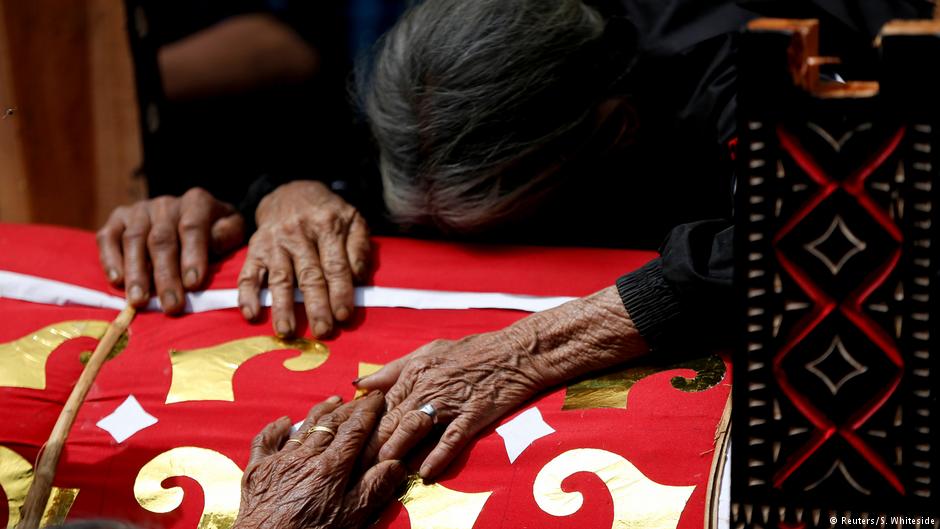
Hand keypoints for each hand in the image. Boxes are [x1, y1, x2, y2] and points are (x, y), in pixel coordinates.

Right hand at [97, 188, 244, 312]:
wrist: (191, 215)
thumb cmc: (215, 231)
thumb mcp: (232, 229)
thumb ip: (226, 235)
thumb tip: (213, 245)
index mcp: (196, 202)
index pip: (192, 228)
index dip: (192, 256)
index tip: (193, 284)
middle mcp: (165, 203)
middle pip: (162, 239)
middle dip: (166, 275)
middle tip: (171, 305)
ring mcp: (139, 210)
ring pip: (134, 239)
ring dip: (136, 272)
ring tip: (139, 301)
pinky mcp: (118, 219)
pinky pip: (108, 237)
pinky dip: (110, 259)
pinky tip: (116, 281)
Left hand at [234, 391, 406, 528]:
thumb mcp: (350, 520)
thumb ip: (372, 489)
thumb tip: (396, 463)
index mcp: (331, 468)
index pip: (355, 430)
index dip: (368, 411)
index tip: (378, 398)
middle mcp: (305, 457)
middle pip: (330, 423)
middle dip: (348, 407)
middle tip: (361, 398)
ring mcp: (279, 461)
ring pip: (303, 426)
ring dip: (321, 411)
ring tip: (334, 400)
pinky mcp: (257, 470)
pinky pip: (266, 440)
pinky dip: (276, 428)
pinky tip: (284, 421)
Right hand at [238, 180, 370, 337]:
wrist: (291, 192)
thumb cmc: (327, 214)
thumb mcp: (353, 220)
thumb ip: (359, 248)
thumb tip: (359, 278)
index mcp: (327, 226)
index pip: (336, 265)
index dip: (340, 292)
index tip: (344, 316)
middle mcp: (299, 234)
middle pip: (309, 275)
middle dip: (316, 306)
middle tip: (323, 332)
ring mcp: (274, 242)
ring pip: (280, 278)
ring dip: (283, 307)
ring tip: (287, 332)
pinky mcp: (255, 249)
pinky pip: (248, 274)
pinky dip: (248, 295)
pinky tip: (252, 314)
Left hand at [354, 287, 647, 479]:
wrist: (517, 352)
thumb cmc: (472, 351)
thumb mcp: (428, 351)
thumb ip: (392, 369)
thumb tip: (359, 384)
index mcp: (414, 371)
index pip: (380, 403)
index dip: (361, 424)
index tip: (344, 442)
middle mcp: (428, 386)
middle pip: (392, 418)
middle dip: (372, 443)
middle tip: (353, 465)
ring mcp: (451, 401)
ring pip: (415, 427)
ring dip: (398, 449)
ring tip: (382, 469)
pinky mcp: (474, 414)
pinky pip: (452, 438)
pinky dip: (438, 456)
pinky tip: (426, 473)